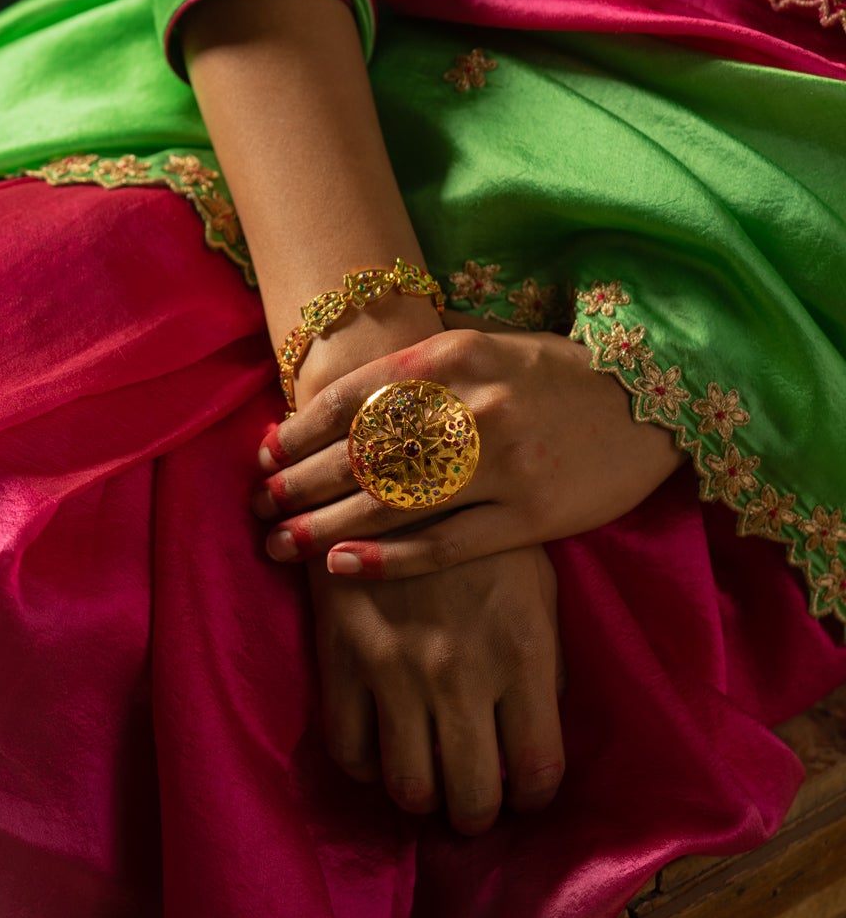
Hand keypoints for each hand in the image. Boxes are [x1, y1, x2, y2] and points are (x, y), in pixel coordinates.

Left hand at [255, 326, 682, 577]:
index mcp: (456, 354)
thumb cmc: (558, 376)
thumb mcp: (487, 348)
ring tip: (281, 543)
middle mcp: (473, 404)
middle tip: (260, 507)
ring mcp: (504, 462)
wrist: (657, 400)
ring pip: (391, 502)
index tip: (264, 455)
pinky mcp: (533, 515)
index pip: (353, 396)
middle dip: (299, 483)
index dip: (298, 430)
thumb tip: (335, 407)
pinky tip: (342, 569)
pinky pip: (445, 544)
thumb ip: (419, 373)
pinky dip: (387, 559)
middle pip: (361, 452)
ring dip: (325, 527)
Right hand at [310, 546, 565, 828]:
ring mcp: (396, 669)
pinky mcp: (342, 657)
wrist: (392, 465)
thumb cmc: (477, 525)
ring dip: (423, 797)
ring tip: (429, 783)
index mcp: (523, 653)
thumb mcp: (536, 583)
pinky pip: (349, 749)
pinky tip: (382, 748)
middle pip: (472, 797)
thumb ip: (544, 659)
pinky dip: (368, 766)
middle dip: (476, 814)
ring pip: (409, 788)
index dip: (534, 798)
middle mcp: (461, 673)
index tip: (525, 793)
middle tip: (474, 802)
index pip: (538, 770)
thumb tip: (537, 724)